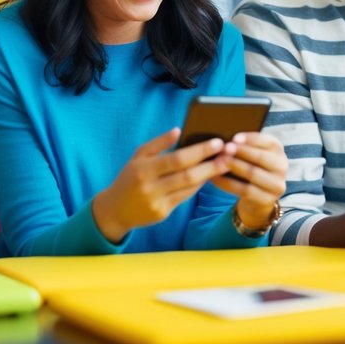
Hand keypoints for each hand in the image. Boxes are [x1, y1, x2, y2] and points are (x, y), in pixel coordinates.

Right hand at [91, 129, 230, 243]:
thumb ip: (158, 143)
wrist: (114, 210)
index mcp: (144, 169)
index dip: (199, 151)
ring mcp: (157, 202)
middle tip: (230, 154)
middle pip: (188, 175)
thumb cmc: (129, 178)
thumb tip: (178, 130)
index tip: (217, 142)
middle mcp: (150, 187)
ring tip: (224, 163)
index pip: (177, 159)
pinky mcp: (163, 214)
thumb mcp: (138, 156)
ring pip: (190, 188)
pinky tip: (208, 177)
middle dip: (212, 164)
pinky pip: (185, 197)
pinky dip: (197, 186)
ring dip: (209, 175)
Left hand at [212, 131, 287, 230]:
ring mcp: (277, 185)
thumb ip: (245, 146)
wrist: (258, 197)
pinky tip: (215, 178)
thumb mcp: (253, 156)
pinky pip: (244, 190)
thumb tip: (227, 139)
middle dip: (241, 152)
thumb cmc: (252, 168)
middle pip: (261, 157)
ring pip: (253, 173)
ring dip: (233, 166)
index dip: (251, 139)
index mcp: (279, 151)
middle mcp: (282, 167)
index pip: (268, 141)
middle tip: (224, 148)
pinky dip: (227, 183)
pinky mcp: (267, 199)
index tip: (234, 138)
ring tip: (218, 162)